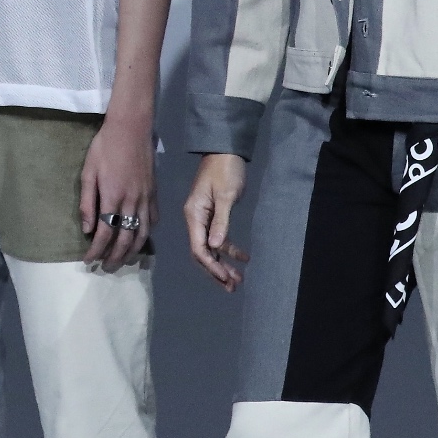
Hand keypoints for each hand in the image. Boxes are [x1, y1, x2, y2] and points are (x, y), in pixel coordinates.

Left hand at [81, 111, 154, 269]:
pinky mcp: (154, 193)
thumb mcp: (88, 172)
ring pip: (142, 233)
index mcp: (112, 197)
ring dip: (132, 251)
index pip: (105, 233)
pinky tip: (140, 238)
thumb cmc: (104, 147)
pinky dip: (147, 233)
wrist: (131, 128)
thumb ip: (87, 201)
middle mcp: (132, 202)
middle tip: (105, 268)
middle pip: (126, 239)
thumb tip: (86, 229)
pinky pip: (153, 220)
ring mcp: (146, 198)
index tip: (88, 261)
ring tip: (122, 261)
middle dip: (115, 257)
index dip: (96, 250)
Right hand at [185, 153, 250, 290]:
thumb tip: (214, 246)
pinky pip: (217, 237)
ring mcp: (203, 217)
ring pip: (210, 247)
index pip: (198, 247)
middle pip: (202, 251)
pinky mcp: (212, 214)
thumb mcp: (226, 195)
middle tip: (233, 286)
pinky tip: (242, 257)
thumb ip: (221, 221)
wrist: (226, 151)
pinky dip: (228, 249)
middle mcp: (195, 219)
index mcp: (194, 215)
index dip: (211, 266)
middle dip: (216, 270)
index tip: (226, 279)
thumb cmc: (225, 171)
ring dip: (223, 262)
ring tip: (238, 278)